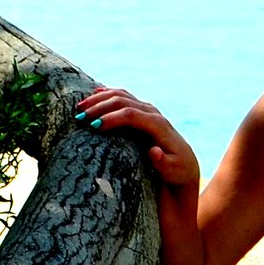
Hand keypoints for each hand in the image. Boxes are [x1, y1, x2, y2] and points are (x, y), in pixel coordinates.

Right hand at [75, 85, 199, 194]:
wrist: (184, 163)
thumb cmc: (177, 170)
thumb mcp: (173, 171)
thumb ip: (163, 163)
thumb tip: (153, 152)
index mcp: (158, 125)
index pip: (131, 115)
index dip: (111, 118)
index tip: (93, 126)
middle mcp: (153, 113)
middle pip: (123, 101)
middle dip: (100, 107)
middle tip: (79, 117)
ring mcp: (147, 109)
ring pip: (121, 95)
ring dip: (99, 99)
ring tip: (79, 107)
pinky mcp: (142, 110)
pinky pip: (123, 96)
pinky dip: (107, 93)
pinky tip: (92, 94)